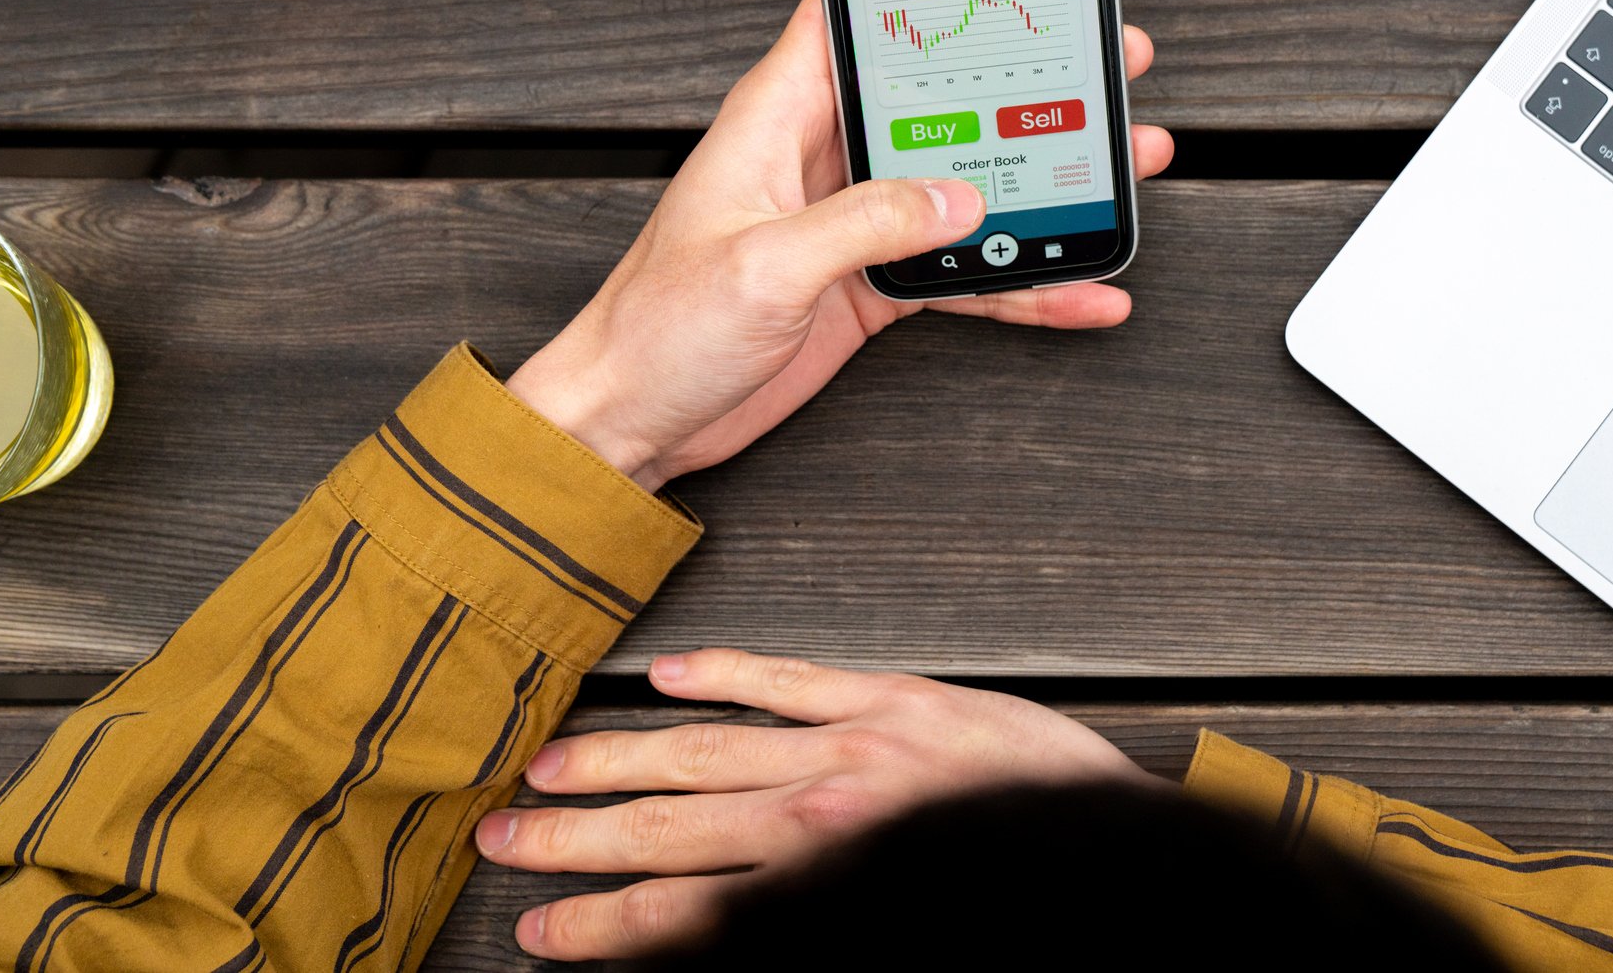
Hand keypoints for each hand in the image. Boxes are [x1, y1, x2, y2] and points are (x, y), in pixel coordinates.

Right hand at [475, 648, 1159, 959]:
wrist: (1110, 855)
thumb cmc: (1007, 882)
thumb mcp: (884, 927)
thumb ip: (794, 923)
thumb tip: (706, 939)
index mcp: (825, 883)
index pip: (678, 916)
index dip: (597, 926)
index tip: (540, 930)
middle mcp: (822, 818)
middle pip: (668, 832)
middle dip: (575, 841)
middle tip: (501, 840)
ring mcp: (853, 749)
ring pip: (704, 755)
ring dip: (616, 764)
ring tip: (546, 767)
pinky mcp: (893, 700)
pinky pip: (789, 680)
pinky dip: (723, 674)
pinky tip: (666, 676)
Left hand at [506, 0, 1172, 487]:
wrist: (630, 420)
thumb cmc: (657, 328)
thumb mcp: (762, 265)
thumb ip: (865, 222)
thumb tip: (960, 198)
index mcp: (778, 117)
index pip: (851, 16)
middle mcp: (821, 158)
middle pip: (940, 97)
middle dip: (1027, 79)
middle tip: (1106, 58)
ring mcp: (852, 221)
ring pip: (967, 184)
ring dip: (1044, 181)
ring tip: (1126, 163)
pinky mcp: (868, 284)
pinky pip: (962, 271)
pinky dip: (1021, 284)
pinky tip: (1077, 290)